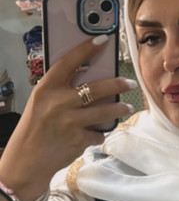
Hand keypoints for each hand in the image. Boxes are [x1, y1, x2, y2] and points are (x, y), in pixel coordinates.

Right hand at [0, 36, 135, 200]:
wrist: (26, 161)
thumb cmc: (34, 128)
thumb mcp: (40, 102)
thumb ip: (59, 90)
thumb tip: (87, 76)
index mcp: (46, 88)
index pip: (69, 62)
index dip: (86, 48)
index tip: (103, 39)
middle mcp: (58, 102)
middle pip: (97, 88)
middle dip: (118, 84)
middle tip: (130, 83)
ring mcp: (70, 122)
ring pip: (105, 111)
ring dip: (119, 108)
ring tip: (125, 107)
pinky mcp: (78, 140)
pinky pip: (98, 133)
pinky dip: (98, 133)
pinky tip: (94, 134)